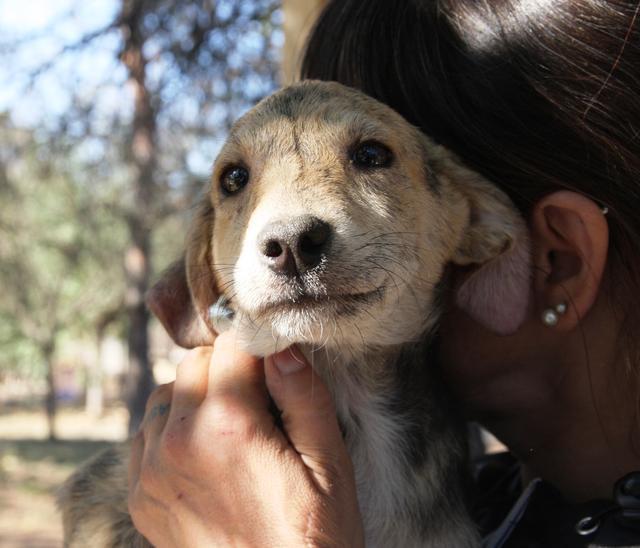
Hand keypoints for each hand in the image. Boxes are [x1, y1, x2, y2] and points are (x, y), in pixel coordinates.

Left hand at [128, 331, 364, 546]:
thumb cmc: (314, 538)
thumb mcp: (329, 465)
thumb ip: (304, 397)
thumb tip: (282, 346)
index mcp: (226, 428)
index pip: (230, 345)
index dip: (257, 344)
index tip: (275, 358)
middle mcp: (177, 443)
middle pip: (195, 363)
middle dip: (228, 366)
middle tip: (261, 395)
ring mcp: (150, 472)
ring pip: (166, 394)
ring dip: (197, 393)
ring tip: (233, 421)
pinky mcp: (140, 497)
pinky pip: (146, 433)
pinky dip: (172, 426)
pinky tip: (204, 448)